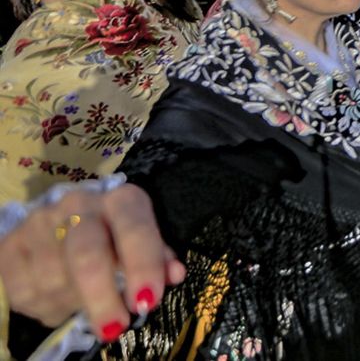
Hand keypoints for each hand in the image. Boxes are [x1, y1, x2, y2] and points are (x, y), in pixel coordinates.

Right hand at [0, 185, 184, 335]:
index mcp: (119, 200)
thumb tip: (175, 274)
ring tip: (84, 305)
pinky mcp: (9, 246)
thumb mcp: (140, 242)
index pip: (134, 227)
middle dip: (102, 298)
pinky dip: (46, 307)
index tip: (146, 301)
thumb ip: (158, 258)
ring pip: (54, 278)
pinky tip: (59, 302)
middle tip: (115, 327)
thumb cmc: (112, 237)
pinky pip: (25, 291)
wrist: (58, 224)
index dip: (142, 265)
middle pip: (87, 255)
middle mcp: (78, 204)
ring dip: (73, 304)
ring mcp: (39, 223)